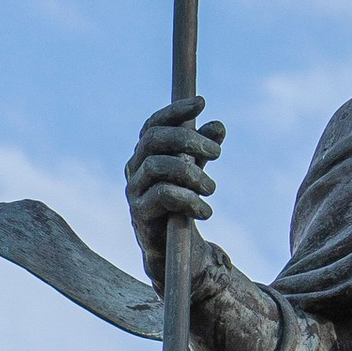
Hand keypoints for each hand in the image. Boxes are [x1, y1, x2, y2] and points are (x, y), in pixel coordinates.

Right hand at [125, 95, 224, 286]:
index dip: (175, 111)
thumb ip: (203, 149)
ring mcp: (134, 190)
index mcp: (145, 153)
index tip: (201, 103)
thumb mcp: (195, 171)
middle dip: (188, 140)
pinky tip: (205, 210)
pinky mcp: (140, 213)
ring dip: (192, 174)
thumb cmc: (181, 202)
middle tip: (217, 152)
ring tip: (212, 188)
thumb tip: (217, 125)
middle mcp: (135, 167)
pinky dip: (189, 199)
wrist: (171, 247)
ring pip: (158, 166)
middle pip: (155, 139)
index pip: (153, 124)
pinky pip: (162, 196)